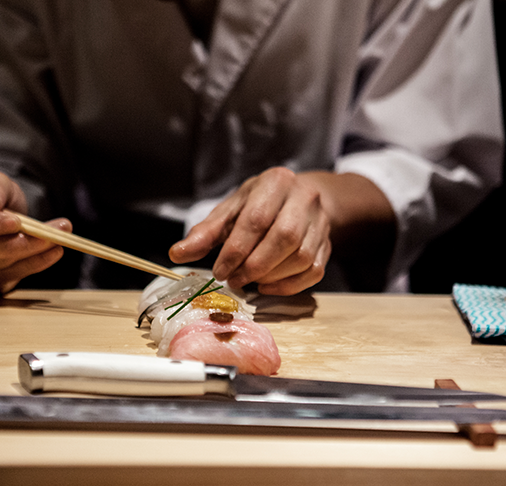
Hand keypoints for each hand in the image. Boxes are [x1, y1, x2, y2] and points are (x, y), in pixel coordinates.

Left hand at [169, 167, 331, 295]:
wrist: (300, 198)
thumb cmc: (259, 204)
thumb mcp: (230, 210)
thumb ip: (205, 232)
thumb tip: (177, 253)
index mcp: (275, 182)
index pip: (256, 219)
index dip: (235, 250)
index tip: (219, 271)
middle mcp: (304, 198)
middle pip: (284, 238)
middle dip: (255, 265)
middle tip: (234, 280)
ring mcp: (320, 221)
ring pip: (301, 256)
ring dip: (271, 276)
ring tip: (249, 281)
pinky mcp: (328, 244)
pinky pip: (314, 271)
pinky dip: (289, 285)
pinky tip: (268, 286)